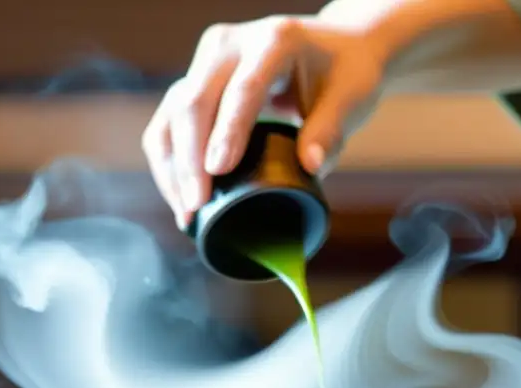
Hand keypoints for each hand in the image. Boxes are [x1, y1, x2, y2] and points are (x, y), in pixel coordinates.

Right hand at [141, 14, 386, 227]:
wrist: (336, 46)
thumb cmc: (345, 72)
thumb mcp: (350, 98)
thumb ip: (330, 131)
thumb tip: (310, 168)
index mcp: (274, 42)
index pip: (243, 89)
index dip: (227, 131)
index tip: (217, 172)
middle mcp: (231, 45)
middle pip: (195, 100)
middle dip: (190, 159)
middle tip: (197, 206)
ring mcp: (208, 61)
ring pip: (172, 112)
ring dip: (173, 165)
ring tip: (187, 212)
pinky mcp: (197, 80)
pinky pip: (170, 121)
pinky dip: (171, 161)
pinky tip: (180, 196)